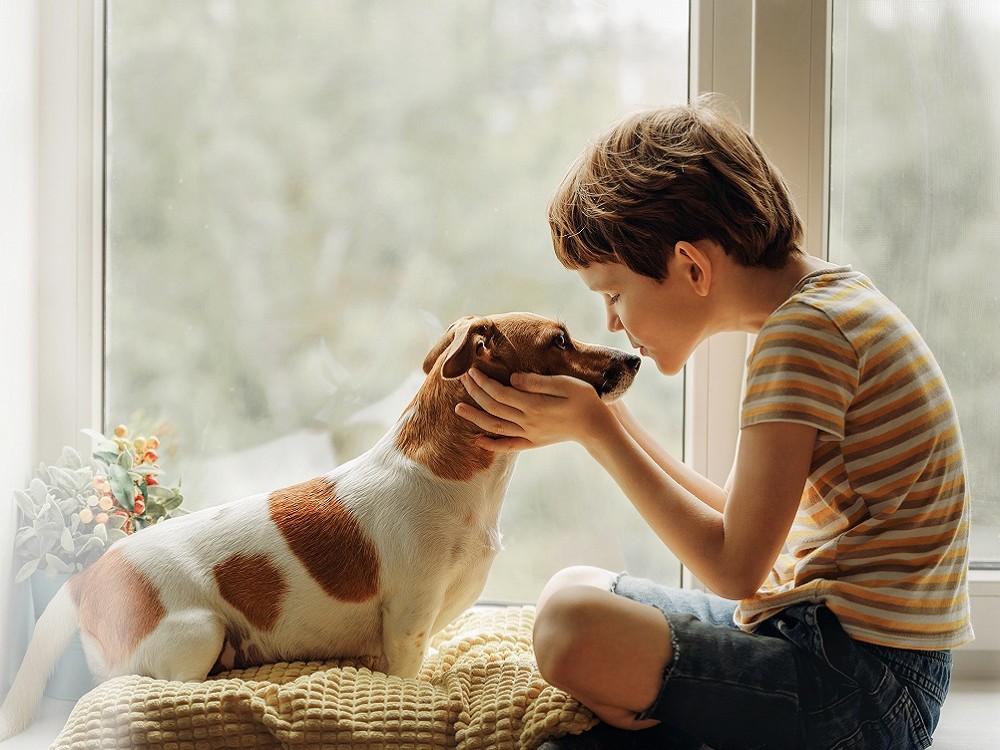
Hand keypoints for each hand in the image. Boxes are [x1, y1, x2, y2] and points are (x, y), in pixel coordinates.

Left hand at [455, 367, 612, 451]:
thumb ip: (537, 382)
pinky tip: (478, 440)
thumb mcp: (565, 384)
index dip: (483, 381)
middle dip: (475, 392)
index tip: (471, 370)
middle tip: (463, 379)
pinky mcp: (533, 442)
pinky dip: (491, 444)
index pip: (500, 392)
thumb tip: (512, 378)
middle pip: (493, 407)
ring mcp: (529, 434)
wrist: (597, 427)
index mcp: (534, 405)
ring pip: (495, 427)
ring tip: (458, 409)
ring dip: (475, 417)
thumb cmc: (584, 400)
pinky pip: (508, 445)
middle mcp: (528, 422)